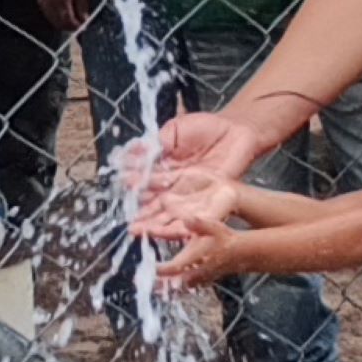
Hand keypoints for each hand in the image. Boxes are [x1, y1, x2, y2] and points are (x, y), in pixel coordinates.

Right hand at [37, 0, 95, 31]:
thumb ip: (82, 6)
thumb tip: (84, 20)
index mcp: (61, 2)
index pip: (69, 23)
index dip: (78, 27)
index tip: (84, 26)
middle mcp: (50, 6)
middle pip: (61, 25)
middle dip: (71, 27)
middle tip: (79, 25)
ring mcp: (43, 5)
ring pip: (54, 23)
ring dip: (63, 25)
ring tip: (72, 20)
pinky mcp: (40, 3)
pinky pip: (49, 17)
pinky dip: (57, 19)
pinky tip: (63, 15)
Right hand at [132, 111, 267, 228]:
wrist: (236, 130)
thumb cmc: (205, 128)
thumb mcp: (176, 129)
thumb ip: (159, 142)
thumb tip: (137, 150)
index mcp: (164, 171)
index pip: (145, 182)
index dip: (135, 184)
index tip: (125, 186)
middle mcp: (175, 188)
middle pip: (156, 205)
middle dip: (142, 215)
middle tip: (130, 223)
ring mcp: (192, 197)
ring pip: (171, 216)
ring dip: (156, 226)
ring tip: (142, 232)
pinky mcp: (211, 203)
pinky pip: (197, 218)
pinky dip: (183, 226)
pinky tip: (170, 232)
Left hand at [155, 214, 241, 288]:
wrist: (242, 252)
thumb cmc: (226, 238)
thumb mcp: (213, 226)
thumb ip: (198, 223)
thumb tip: (187, 218)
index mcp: (194, 258)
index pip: (173, 268)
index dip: (160, 269)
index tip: (150, 266)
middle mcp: (196, 271)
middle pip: (173, 283)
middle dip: (160, 284)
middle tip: (147, 284)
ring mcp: (201, 278)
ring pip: (181, 287)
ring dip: (170, 288)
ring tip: (156, 288)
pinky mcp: (205, 280)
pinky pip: (190, 287)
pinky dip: (181, 287)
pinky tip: (174, 286)